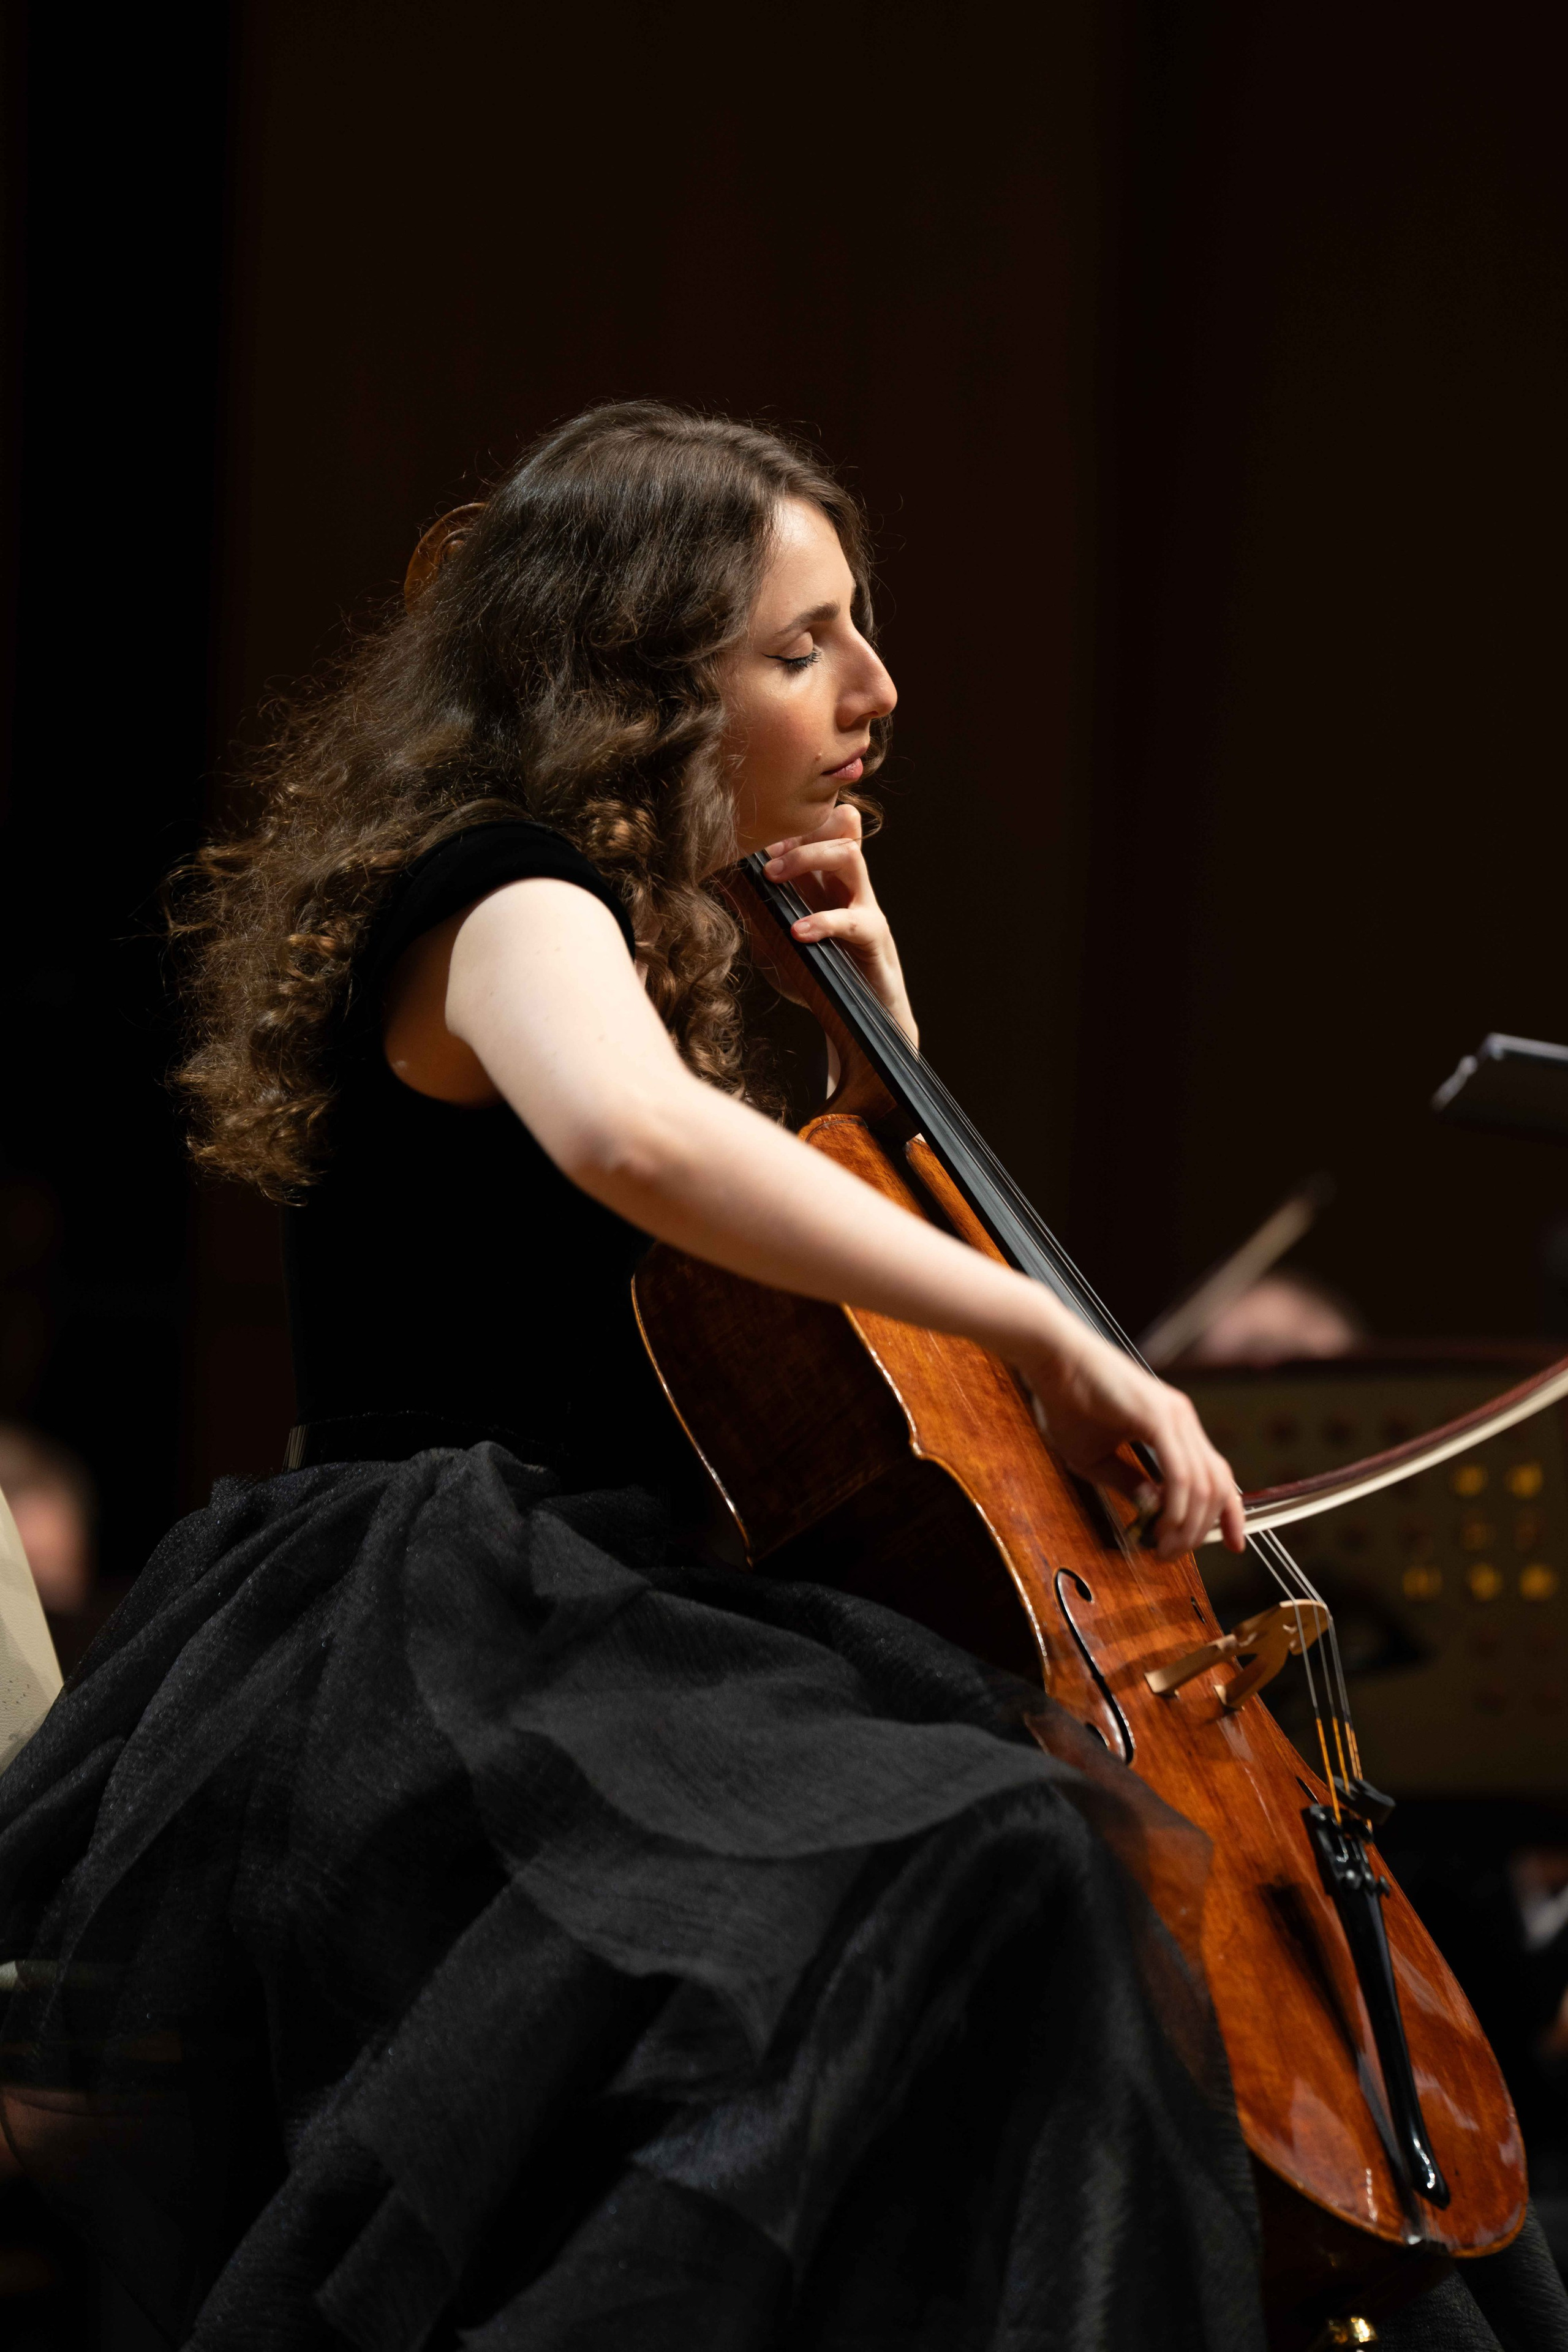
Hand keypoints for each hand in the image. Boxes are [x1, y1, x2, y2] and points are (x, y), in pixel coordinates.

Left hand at [762, 803, 916, 1045]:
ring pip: (849, 856)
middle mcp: (845, 885)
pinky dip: (822, 922)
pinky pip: (852, 919)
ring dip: (808, 857)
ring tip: (771, 876)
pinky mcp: (873, 936)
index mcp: (823, 880)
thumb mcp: (774, 943)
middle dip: (796, 831)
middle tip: (759, 854)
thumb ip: (755, 913)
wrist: (857, 1021)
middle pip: (836, 827)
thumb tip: (722, 881)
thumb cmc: (816, 977)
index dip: (784, 824)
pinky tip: (798, 933)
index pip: (815, 828)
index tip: (748, 836)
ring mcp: (863, 906)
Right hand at [1018, 1321, 1246, 1558]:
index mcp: (1174, 1426)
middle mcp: (1182, 1420)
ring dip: (1188, 1524)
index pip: (1217, 1476)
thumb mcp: (1097, 1458)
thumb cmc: (1067, 1403)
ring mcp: (1175, 1416)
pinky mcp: (1158, 1416)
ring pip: (1203, 1484)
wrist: (1052, 1359)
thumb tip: (1152, 1509)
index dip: (1229, 1513)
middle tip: (1171, 1554)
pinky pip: (1181, 1472)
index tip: (1233, 1544)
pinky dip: (1177, 1505)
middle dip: (1200, 1530)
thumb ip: (1127, 1482)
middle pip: (1216, 1487)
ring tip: (1164, 1547)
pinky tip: (1163, 1523)